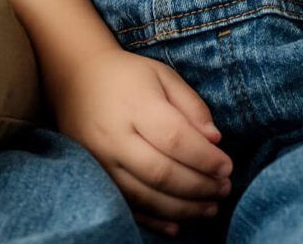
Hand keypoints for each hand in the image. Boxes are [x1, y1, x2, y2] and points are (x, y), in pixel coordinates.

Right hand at [48, 48, 231, 234]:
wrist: (75, 79)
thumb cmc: (127, 77)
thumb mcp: (163, 76)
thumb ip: (192, 106)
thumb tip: (215, 140)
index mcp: (135, 104)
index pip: (175, 138)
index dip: (204, 158)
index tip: (227, 167)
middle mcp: (114, 136)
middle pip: (161, 173)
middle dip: (199, 187)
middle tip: (224, 189)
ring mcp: (100, 161)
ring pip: (145, 196)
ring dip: (183, 208)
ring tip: (210, 207)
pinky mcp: (93, 178)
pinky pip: (126, 206)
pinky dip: (153, 221)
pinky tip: (178, 225)